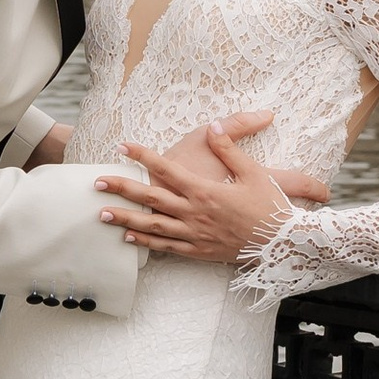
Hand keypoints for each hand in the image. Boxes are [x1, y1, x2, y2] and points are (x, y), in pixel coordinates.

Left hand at [97, 112, 326, 262]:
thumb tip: (214, 126)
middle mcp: (194, 213)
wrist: (282, 244)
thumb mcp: (253, 173)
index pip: (167, 170)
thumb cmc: (269, 207)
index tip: (123, 146)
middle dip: (122, 189)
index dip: (143, 156)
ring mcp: (194, 235)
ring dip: (125, 218)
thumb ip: (229, 149)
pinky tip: (129, 237)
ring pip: (153, 226)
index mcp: (205, 191)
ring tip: (102, 213)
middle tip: (96, 182)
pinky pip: (167, 247)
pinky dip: (146, 242)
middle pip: (150, 199)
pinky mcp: (199, 251)